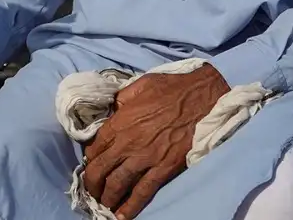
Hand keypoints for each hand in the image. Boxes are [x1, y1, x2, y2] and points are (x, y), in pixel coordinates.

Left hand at [81, 66, 230, 219]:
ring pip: (117, 184)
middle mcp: (127, 143)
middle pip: (100, 169)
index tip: (90, 165)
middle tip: (91, 191)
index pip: (95, 147)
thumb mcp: (138, 86)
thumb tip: (111, 109)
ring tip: (103, 205)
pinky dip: (131, 207)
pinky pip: (143, 192)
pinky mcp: (163, 169)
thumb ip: (120, 99)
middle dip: (92, 183)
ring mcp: (145, 158)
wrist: (202, 97)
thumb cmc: (171, 88)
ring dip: (107, 197)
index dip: (90, 159)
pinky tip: (122, 216)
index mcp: (119, 122)